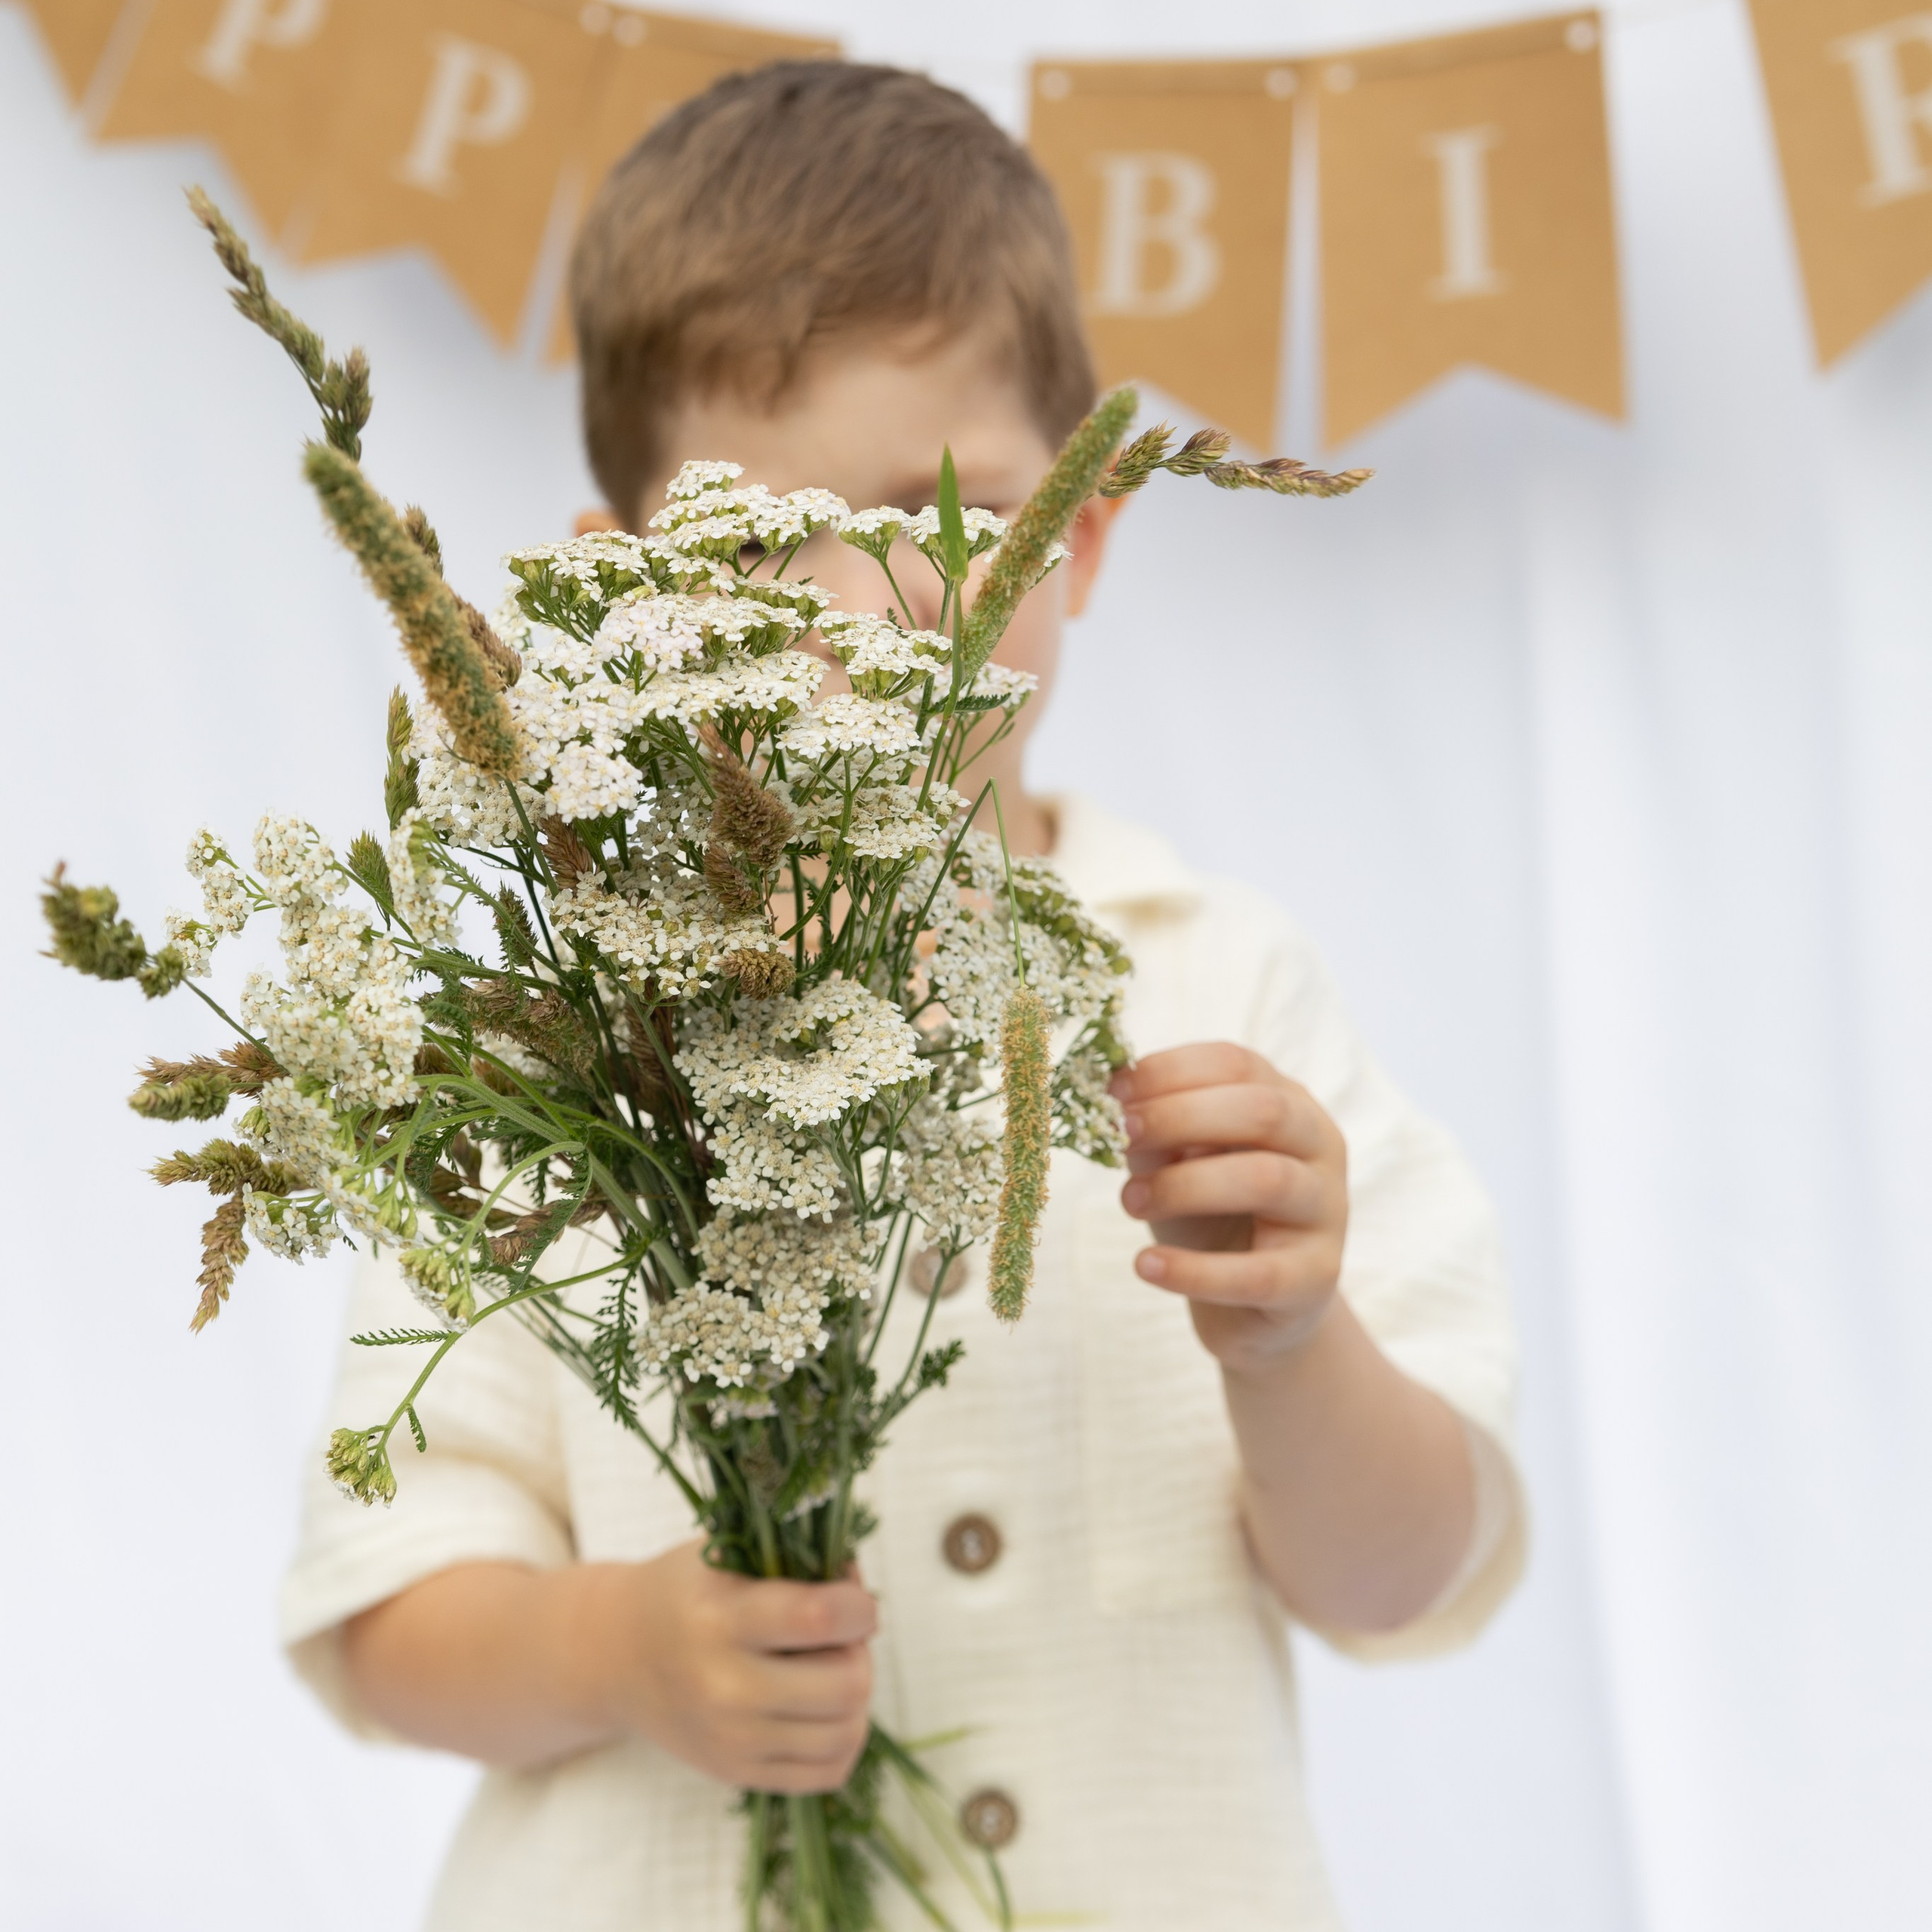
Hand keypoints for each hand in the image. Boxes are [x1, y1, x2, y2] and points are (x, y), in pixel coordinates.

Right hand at [581, 1541, 875, 1792]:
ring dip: (854, 1696)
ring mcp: (732, 1739)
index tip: (852, 1599)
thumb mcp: (729, 1553)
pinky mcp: (737, 1773)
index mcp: (721, 1618)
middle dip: (859, 1652)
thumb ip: (798, 1562)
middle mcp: (725, 1686)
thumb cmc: (685, 1591)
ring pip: (846, 1732)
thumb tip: (860, 1588)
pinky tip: (821, 1706)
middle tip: (839, 1636)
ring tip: (829, 1668)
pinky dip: (842, 1738)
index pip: (820, 1619)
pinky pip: (828, 1771)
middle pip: (847, 1684)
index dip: (858, 1607)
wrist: (616, 1654)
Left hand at [1113, 1044, 1348, 1373]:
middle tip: (1122, 1134)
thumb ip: (1156, 1129)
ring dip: (1184, 1186)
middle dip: (1181, 1116)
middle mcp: (1320, 1147)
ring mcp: (1327, 1212)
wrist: (1254, 1303)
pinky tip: (1146, 1265)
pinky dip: (1194, 1270)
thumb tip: (1111, 1101)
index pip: (1238, 1064)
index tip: (1114, 1089)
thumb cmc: (1213, 1213)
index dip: (1173, 1070)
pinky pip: (1256, 1273)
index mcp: (1288, 1101)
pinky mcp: (1315, 1278)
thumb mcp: (1179, 1161)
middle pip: (1264, 1112)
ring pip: (1267, 1180)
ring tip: (1129, 1201)